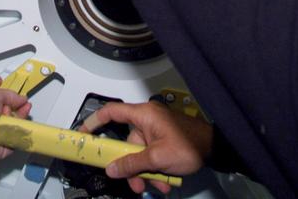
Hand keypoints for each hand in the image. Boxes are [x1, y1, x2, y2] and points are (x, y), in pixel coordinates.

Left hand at [0, 75, 31, 164]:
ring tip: (24, 109)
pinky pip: (14, 137)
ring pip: (10, 122)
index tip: (1, 80)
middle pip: (1, 107)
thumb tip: (21, 99)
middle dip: (13, 103)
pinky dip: (20, 130)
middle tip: (22, 100)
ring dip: (18, 115)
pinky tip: (24, 123)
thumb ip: (9, 94)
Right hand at [79, 101, 211, 194]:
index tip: (83, 134)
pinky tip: (165, 182)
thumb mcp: (157, 158)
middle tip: (136, 184)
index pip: (111, 112)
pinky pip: (151, 155)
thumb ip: (132, 164)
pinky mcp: (163, 139)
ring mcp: (156, 130)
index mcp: (143, 115)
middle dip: (132, 167)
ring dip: (146, 173)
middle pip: (127, 144)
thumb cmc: (189, 145)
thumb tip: (112, 168)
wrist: (215, 148)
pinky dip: (155, 169)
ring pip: (140, 154)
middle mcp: (147, 119)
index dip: (94, 121)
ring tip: (158, 185)